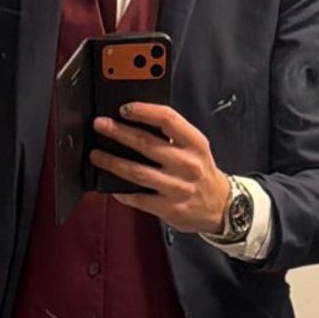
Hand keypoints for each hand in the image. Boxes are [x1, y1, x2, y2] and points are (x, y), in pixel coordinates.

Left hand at [89, 102, 230, 234]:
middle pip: (146, 144)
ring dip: (112, 162)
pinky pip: (139, 198)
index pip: (168, 119)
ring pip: (137, 172)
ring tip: (96, 155)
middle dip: (118, 132)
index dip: (143, 110)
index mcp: (195, 143)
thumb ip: (173, 135)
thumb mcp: (196, 147)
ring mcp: (178, 188)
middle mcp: (187, 164)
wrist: (222, 206)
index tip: (124, 108)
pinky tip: (110, 185)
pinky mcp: (170, 209)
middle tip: (100, 125)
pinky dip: (122, 191)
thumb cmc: (201, 170)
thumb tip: (135, 121)